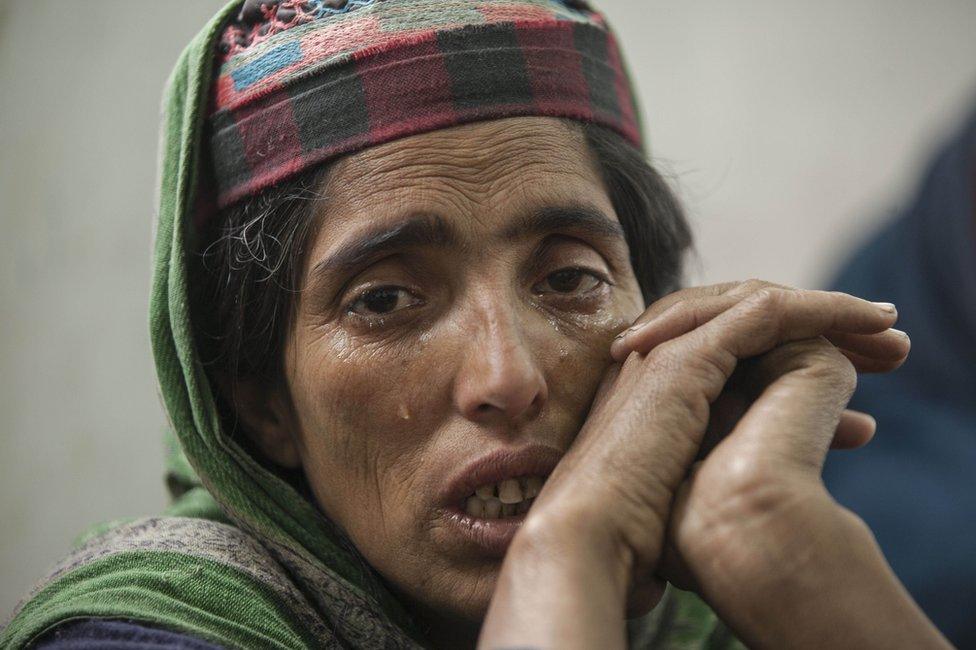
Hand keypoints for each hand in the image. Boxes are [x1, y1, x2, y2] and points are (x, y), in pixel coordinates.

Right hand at [528, 281, 905, 613]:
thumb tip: (755, 472)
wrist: (590, 530)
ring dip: (835, 317)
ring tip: (891, 338)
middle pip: (756, 322)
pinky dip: (824, 308)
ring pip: (767, 307)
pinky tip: (868, 320)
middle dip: (826, 332)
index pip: (736, 351)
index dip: (796, 360)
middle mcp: (662, 352)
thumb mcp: (687, 480)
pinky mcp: (692, 349)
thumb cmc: (630, 524)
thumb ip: (715, 458)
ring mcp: (672, 346)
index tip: (850, 403)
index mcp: (655, 382)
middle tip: (886, 354)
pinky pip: (770, 310)